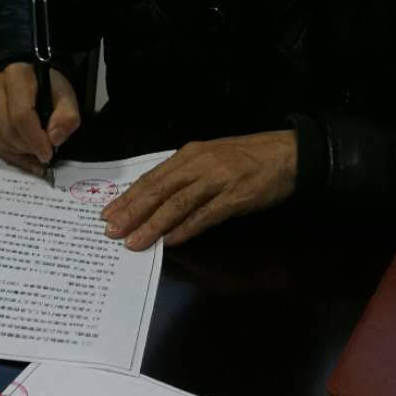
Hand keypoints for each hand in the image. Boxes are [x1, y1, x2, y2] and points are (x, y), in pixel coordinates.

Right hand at [0, 61, 80, 175]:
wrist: (28, 80)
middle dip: (29, 147)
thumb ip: (67, 116)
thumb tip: (54, 139)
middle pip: (8, 129)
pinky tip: (24, 154)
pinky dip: (10, 154)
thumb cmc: (48, 87)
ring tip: (34, 150)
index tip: (48, 153)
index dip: (35, 139)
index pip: (21, 114)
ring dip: (20, 152)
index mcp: (17, 75)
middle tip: (43, 153)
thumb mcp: (66, 96)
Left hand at [100, 130, 298, 250]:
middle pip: (158, 190)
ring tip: (133, 242)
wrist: (288, 154)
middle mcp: (198, 164)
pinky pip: (205, 214)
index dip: (128, 197)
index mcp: (190, 154)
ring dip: (152, 224)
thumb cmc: (248, 157)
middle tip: (110, 231)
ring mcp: (216, 180)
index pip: (152, 178)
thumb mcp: (212, 158)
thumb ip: (187, 176)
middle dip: (132, 212)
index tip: (108, 213)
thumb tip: (159, 199)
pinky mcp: (235, 197)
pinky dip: (186, 228)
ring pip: (176, 203)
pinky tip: (170, 240)